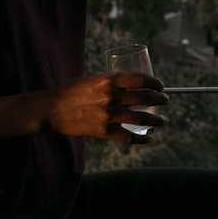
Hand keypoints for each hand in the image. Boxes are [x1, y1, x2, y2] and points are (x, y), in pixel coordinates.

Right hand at [47, 73, 167, 141]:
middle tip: (164, 101)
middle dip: (160, 99)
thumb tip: (132, 85)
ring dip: (156, 120)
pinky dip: (141, 139)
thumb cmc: (72, 91)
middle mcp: (111, 97)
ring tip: (162, 121)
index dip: (155, 83)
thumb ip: (111, 82)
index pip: (141, 80)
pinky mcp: (103, 131)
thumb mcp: (93, 79)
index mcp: (109, 80)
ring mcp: (108, 115)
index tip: (160, 86)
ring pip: (141, 118)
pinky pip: (128, 136)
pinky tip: (149, 139)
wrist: (52, 109)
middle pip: (145, 98)